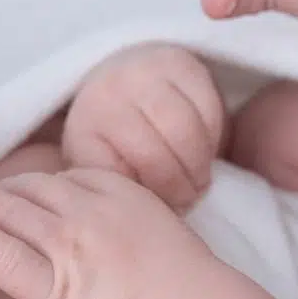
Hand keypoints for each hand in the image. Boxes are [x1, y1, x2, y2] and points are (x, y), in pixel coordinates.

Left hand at [60, 43, 225, 213]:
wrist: (119, 82)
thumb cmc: (115, 146)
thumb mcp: (103, 177)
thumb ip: (116, 200)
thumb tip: (137, 236)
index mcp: (84, 135)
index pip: (123, 182)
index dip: (151, 202)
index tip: (163, 212)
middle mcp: (106, 97)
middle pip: (158, 159)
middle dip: (182, 188)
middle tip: (190, 198)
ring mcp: (141, 74)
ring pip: (186, 133)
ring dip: (200, 164)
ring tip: (198, 178)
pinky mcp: (178, 62)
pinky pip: (208, 108)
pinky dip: (213, 134)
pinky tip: (203, 146)